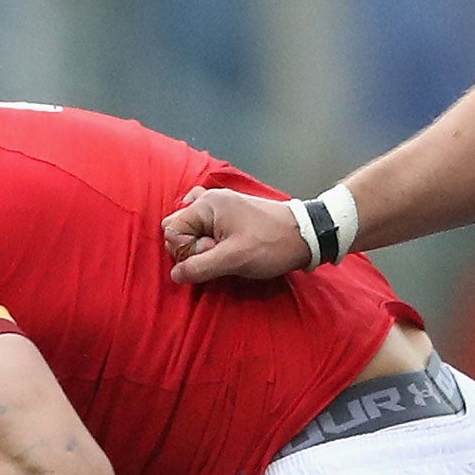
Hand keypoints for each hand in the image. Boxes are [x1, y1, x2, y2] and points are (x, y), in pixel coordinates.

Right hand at [161, 186, 311, 283]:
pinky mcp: (229, 214)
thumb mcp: (233, 259)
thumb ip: (199, 267)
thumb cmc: (270, 244)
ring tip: (220, 252)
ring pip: (190, 227)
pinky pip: (203, 225)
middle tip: (217, 254)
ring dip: (198, 244)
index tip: (210, 256)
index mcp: (207, 205)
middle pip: (177, 226)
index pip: (171, 230)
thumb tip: (175, 274)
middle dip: (190, 247)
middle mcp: (209, 199)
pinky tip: (218, 247)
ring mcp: (219, 205)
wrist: (303, 235)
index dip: (185, 250)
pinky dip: (205, 237)